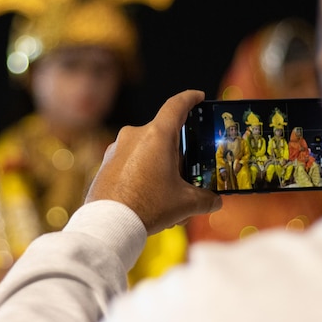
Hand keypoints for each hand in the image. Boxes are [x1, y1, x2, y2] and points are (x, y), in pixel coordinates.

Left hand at [85, 90, 221, 234]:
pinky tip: (150, 200)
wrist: (108, 224)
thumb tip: (215, 201)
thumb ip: (206, 199)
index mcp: (156, 135)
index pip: (176, 105)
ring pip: (146, 152)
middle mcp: (134, 135)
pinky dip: (143, 175)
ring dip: (160, 168)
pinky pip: (131, 162)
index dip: (190, 99)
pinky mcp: (106, 163)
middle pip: (163, 136)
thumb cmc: (148, 207)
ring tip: (169, 198)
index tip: (198, 97)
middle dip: (178, 154)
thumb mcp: (185, 204)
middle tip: (189, 173)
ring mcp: (117, 148)